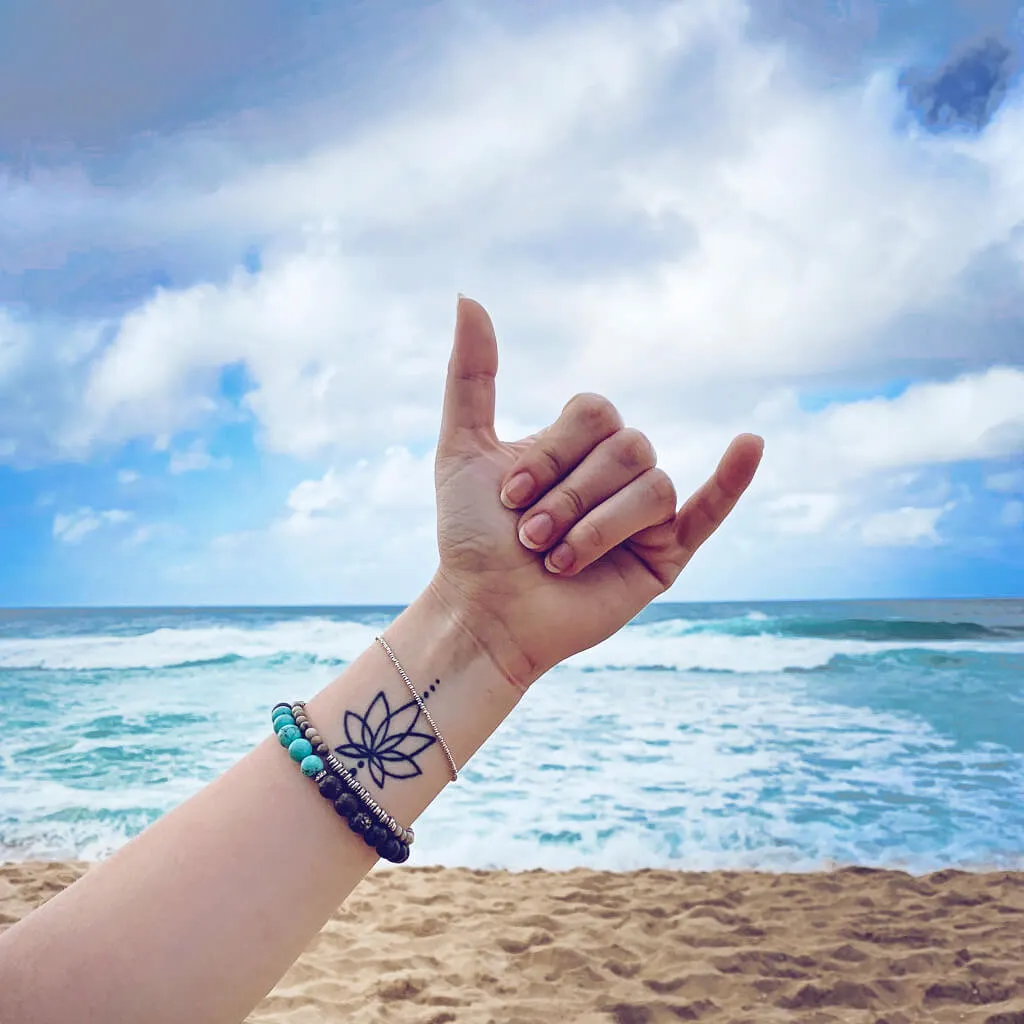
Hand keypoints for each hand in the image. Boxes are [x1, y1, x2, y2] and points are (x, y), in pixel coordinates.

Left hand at [430, 297, 762, 688]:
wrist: (485, 614)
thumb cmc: (471, 539)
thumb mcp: (462, 448)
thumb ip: (472, 377)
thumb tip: (469, 296)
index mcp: (579, 445)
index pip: (597, 412)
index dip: (554, 452)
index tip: (508, 496)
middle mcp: (616, 473)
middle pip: (628, 447)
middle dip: (570, 496)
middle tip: (528, 537)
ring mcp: (644, 514)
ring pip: (653, 485)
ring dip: (596, 526)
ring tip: (556, 560)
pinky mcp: (666, 555)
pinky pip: (710, 511)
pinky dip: (732, 480)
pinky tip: (749, 444)